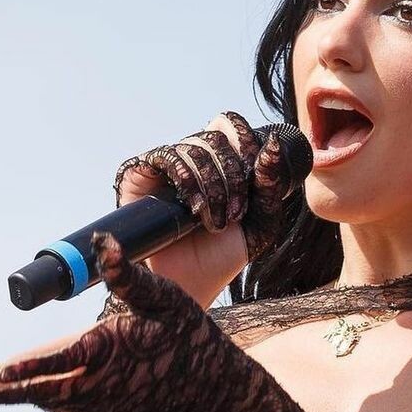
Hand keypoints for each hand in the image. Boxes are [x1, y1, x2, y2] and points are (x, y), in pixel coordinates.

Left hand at [0, 231, 225, 411]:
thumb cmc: (189, 338)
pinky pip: (59, 403)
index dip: (31, 366)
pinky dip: (37, 388)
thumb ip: (128, 277)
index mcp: (109, 354)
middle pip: (32, 393)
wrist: (213, 395)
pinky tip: (18, 375)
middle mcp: (96, 390)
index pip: (63, 362)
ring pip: (40, 396)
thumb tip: (102, 243)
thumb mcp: (165, 300)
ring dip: (3, 385)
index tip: (1, 371)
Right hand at [115, 110, 287, 264]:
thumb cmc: (222, 256)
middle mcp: (192, 159)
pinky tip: (193, 210)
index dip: (246, 140)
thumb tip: (271, 142)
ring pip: (195, 148)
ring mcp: (166, 166)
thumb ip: (270, 184)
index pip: (231, 128)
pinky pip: (167, 156)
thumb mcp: (260, 221)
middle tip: (235, 214)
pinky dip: (187, 179)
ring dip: (212, 186)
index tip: (257, 171)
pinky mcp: (140, 173)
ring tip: (215, 222)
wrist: (189, 283)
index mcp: (221, 164)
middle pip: (216, 138)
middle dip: (232, 176)